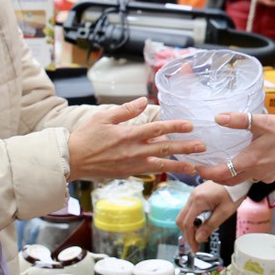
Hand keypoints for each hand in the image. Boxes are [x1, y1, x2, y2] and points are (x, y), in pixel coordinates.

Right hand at [67, 97, 203, 179]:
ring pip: (160, 165)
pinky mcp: (127, 173)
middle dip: (185, 147)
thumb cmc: (85, 137)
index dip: (175, 126)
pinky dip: (162, 171)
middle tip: (202, 147)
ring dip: (179, 165)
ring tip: (195, 167)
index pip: (157, 129)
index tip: (190, 125)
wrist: (71, 160)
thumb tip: (144, 100)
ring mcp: (131, 165)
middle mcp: (133, 151)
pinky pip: (149, 172)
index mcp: (129, 134)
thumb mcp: (103, 117)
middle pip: (165, 148)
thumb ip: (126, 110)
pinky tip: (172, 170)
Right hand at [177, 181, 244, 247]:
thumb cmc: (234, 193)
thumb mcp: (224, 212)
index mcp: (198, 200)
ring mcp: (193, 194)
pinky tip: (202, 225)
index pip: (187, 223)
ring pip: (184, 215)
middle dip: (187, 234)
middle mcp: (192, 196)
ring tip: (201, 235)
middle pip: (181, 220)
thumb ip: (210, 226)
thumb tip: (198, 238)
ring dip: (190, 227)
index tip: (195, 249)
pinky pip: (190, 210)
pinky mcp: (197, 194)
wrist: (238, 176)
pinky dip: (193, 220)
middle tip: (196, 245)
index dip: (189, 238)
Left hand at [194, 112, 274, 184]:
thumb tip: (219, 117)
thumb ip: (239, 120)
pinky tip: (243, 161)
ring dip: (228, 176)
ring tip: (220, 164)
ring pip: (240, 180)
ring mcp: (264, 176)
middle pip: (228, 182)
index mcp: (249, 161)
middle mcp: (255, 173)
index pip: (220, 173)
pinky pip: (252, 177)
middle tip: (204, 168)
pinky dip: (243, 172)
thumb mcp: (262, 122)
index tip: (196, 167)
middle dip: (214, 177)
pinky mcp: (271, 175)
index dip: (206, 172)